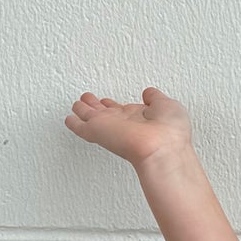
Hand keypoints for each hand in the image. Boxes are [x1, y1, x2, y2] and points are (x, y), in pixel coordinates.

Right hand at [63, 86, 194, 172]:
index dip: (114, 105)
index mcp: (140, 119)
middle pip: (105, 114)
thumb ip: (156, 98)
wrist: (162, 148)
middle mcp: (124, 124)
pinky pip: (81, 127)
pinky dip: (74, 123)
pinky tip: (69, 119)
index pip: (123, 111)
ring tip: (77, 104)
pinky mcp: (97, 132)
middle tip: (87, 100)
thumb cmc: (171, 132)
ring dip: (83, 109)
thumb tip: (148, 93)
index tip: (108, 102)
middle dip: (97, 106)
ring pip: (92, 117)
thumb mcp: (168, 106)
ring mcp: (110, 129)